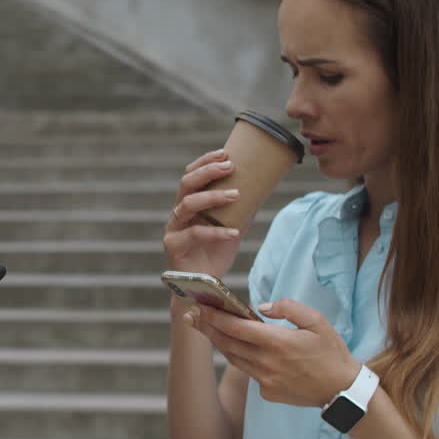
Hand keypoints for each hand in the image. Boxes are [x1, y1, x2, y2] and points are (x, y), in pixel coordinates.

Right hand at [163, 149, 244, 280]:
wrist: (204, 286)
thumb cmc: (216, 254)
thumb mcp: (232, 226)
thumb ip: (241, 209)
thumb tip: (264, 187)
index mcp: (188, 204)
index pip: (191, 175)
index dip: (205, 162)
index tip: (225, 152)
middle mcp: (178, 213)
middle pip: (186, 184)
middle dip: (207, 172)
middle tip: (230, 167)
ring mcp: (173, 229)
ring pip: (187, 204)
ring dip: (212, 197)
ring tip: (235, 195)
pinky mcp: (174, 246)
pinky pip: (194, 234)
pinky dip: (216, 232)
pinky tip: (234, 232)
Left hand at [185, 298, 360, 406]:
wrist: (342, 391)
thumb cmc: (331, 352)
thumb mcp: (317, 321)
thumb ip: (289, 308)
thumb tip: (262, 306)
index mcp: (278, 342)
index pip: (236, 326)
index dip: (215, 316)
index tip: (200, 305)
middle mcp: (266, 363)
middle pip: (227, 342)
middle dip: (207, 327)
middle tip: (191, 315)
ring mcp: (265, 380)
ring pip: (233, 358)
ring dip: (218, 342)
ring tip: (205, 327)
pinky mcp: (267, 392)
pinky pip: (248, 372)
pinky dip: (240, 358)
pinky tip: (235, 347)